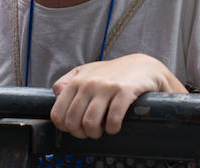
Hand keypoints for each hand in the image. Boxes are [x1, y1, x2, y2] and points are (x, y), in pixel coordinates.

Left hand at [51, 54, 185, 138]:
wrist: (143, 67)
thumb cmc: (113, 73)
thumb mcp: (87, 72)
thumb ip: (68, 82)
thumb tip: (56, 94)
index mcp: (77, 81)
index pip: (58, 113)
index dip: (65, 127)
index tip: (76, 128)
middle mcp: (89, 83)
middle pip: (72, 121)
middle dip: (81, 133)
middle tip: (91, 130)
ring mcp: (106, 86)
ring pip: (90, 123)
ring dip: (96, 133)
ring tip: (103, 129)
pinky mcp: (124, 91)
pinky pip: (113, 119)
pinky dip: (113, 129)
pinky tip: (115, 126)